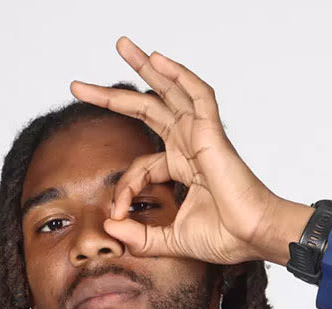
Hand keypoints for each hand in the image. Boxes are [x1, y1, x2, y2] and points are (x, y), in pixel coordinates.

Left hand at [68, 37, 311, 265]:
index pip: (140, 166)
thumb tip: (110, 226)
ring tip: (121, 45)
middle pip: (147, 109)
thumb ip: (141, 238)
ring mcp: (201, 136)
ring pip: (170, 91)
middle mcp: (189, 145)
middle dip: (112, 95)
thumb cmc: (225, 237)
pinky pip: (197, 95)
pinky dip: (179, 75)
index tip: (117, 212)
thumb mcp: (171, 241)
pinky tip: (158, 59)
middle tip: (78, 84)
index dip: (123, 187)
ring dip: (145, 67)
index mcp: (182, 167)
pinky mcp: (213, 133)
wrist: (253, 237)